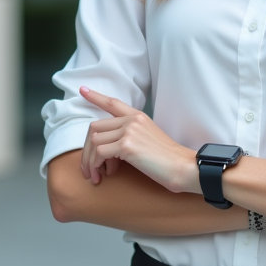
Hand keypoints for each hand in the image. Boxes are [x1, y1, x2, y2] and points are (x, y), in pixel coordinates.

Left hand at [78, 86, 199, 193]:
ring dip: (90, 161)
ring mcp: (129, 131)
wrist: (182, 167)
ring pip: (94, 141)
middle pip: (95, 127)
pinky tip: (105, 175)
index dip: (96, 97)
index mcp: (138, 116)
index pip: (112, 103)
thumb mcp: (149, 138)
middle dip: (87, 149)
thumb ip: (132, 134)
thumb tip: (111, 146)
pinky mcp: (127, 146)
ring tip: (97, 175)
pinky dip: (97, 165)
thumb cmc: (167, 159)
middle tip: (89, 168)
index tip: (83, 90)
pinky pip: (99, 153)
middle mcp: (132, 120)